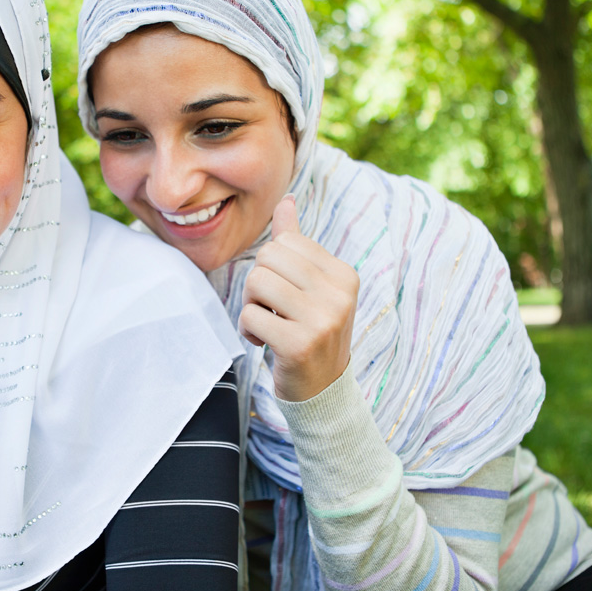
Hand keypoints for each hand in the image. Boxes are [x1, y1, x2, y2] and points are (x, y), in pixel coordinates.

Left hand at [238, 195, 358, 401]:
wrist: (322, 390)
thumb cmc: (310, 330)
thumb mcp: (312, 286)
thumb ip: (297, 243)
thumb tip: (286, 200)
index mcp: (343, 274)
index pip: (284, 242)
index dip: (271, 267)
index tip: (285, 294)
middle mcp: (339, 294)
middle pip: (267, 257)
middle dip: (257, 283)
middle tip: (272, 310)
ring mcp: (323, 319)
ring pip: (257, 282)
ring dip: (251, 306)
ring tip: (268, 324)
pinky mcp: (300, 344)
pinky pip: (251, 316)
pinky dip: (248, 330)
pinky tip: (265, 343)